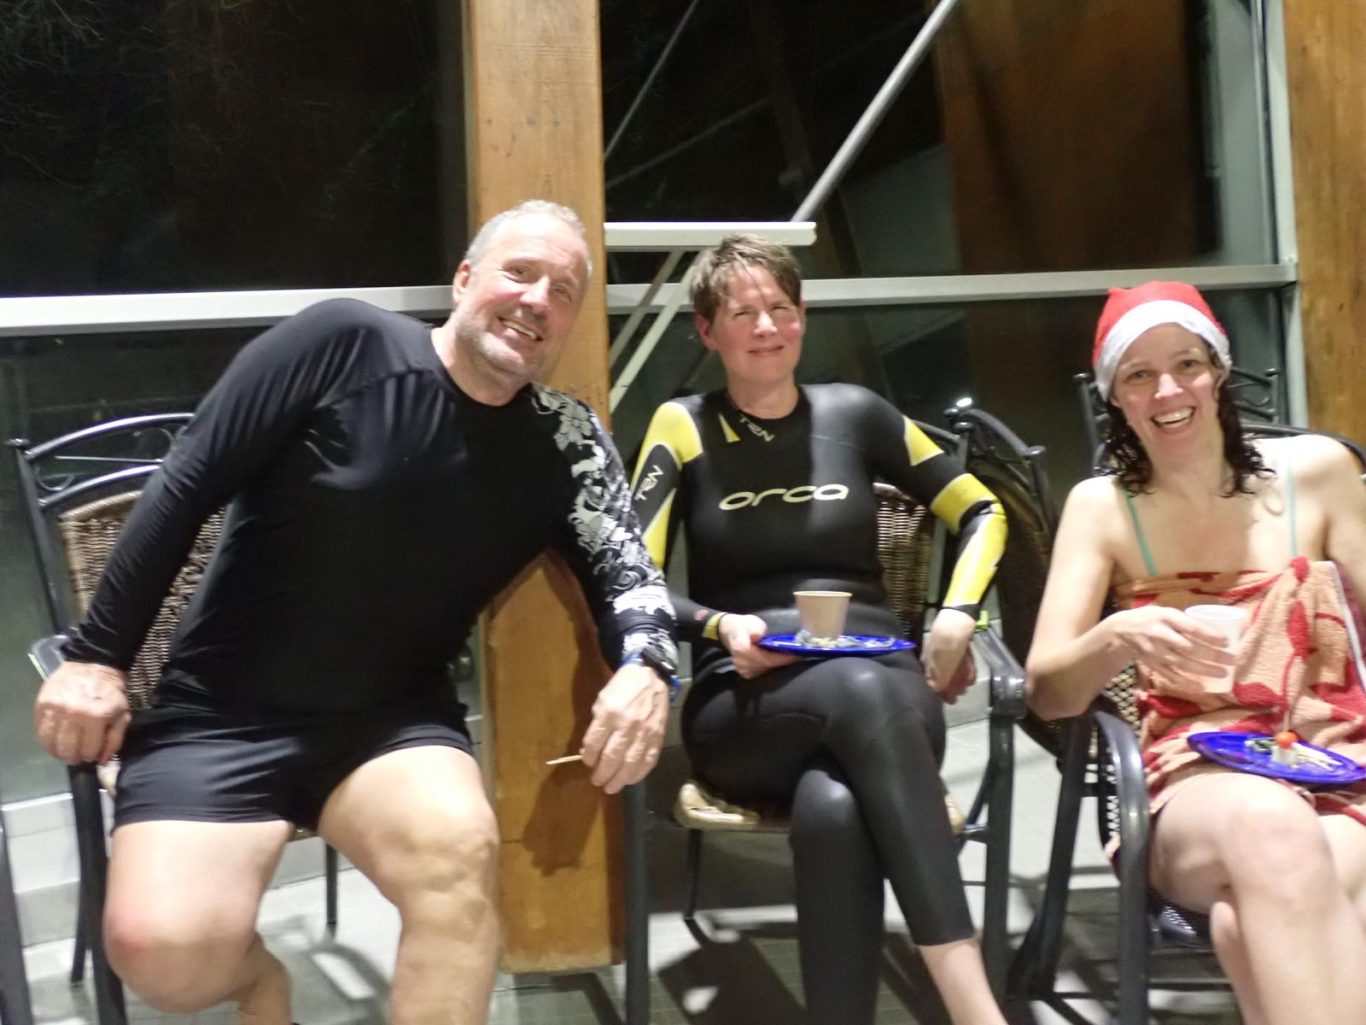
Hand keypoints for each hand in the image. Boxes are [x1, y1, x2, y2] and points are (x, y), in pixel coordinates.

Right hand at [33, 660, 129, 764]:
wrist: (93, 664)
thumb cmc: (110, 692)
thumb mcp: (122, 715)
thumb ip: (114, 740)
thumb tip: (101, 761)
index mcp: (96, 717)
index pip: (88, 750)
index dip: (90, 756)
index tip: (91, 754)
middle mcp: (73, 714)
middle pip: (66, 749)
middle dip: (73, 757)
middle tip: (76, 756)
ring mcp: (54, 709)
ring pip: (50, 742)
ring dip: (57, 751)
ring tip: (64, 751)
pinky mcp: (41, 704)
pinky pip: (39, 730)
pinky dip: (46, 740)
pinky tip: (54, 740)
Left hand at [580, 662, 669, 793]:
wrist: (652, 676)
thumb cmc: (622, 686)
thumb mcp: (602, 698)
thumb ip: (596, 724)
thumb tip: (590, 750)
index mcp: (610, 712)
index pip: (595, 743)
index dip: (589, 757)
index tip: (587, 762)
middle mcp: (628, 724)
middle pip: (612, 757)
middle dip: (602, 773)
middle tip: (597, 782)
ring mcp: (645, 732)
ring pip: (631, 763)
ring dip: (619, 780)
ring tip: (611, 787)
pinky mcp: (657, 737)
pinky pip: (648, 760)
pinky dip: (639, 774)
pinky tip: (630, 780)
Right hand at [718, 613, 798, 679]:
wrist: (729, 632)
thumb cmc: (742, 626)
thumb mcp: (750, 622)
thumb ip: (755, 629)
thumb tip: (758, 636)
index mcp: (742, 650)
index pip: (767, 658)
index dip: (783, 658)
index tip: (798, 654)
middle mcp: (743, 663)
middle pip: (769, 666)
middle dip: (785, 661)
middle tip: (800, 654)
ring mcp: (744, 670)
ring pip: (767, 670)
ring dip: (780, 664)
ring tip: (792, 656)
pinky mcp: (746, 674)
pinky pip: (763, 672)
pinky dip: (773, 667)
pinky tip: (780, 660)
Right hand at [923, 608, 976, 703]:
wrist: (956, 621)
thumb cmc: (947, 647)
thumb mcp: (943, 668)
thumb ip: (939, 682)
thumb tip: (936, 692)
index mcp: (927, 664)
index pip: (931, 683)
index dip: (941, 693)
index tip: (951, 701)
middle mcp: (934, 659)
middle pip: (942, 676)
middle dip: (952, 686)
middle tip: (962, 693)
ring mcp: (945, 651)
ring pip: (952, 668)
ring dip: (960, 678)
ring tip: (969, 684)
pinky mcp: (956, 645)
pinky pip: (959, 660)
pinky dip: (965, 668)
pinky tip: (972, 674)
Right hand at [1107, 605, 1236, 683]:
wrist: (1121, 630)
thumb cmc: (1150, 618)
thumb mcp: (1165, 611)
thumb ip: (1184, 621)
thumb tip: (1217, 629)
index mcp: (1165, 617)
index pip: (1190, 627)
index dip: (1209, 635)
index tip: (1226, 642)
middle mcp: (1159, 634)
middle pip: (1189, 648)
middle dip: (1212, 655)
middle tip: (1231, 660)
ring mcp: (1154, 651)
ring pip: (1182, 663)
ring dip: (1204, 670)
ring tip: (1223, 673)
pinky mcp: (1152, 664)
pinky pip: (1170, 676)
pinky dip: (1185, 683)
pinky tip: (1201, 688)